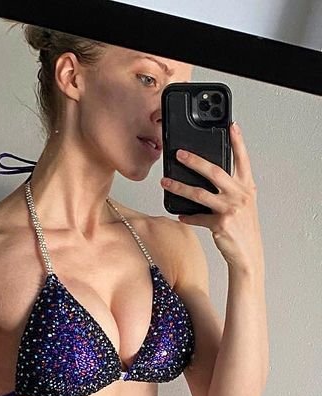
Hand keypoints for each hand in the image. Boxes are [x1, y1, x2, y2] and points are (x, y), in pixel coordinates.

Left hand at [160, 121, 261, 274]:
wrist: (247, 253)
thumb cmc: (243, 228)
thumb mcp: (243, 204)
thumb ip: (230, 190)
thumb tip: (207, 181)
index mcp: (247, 187)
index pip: (242, 159)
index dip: (238, 142)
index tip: (231, 126)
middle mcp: (240, 195)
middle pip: (215, 171)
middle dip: (195, 161)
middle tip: (180, 154)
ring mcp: (230, 209)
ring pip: (199, 193)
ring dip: (179, 187)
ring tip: (165, 182)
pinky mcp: (220, 224)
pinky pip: (197, 217)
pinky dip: (187, 216)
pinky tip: (180, 215)